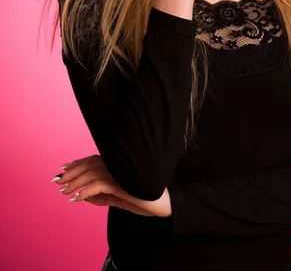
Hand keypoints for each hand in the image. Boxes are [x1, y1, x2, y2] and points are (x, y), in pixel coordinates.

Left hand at [51, 154, 171, 216]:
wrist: (162, 202)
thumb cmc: (144, 197)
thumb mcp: (119, 197)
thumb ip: (104, 196)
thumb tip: (86, 197)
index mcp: (118, 163)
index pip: (94, 159)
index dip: (78, 163)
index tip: (64, 168)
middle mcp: (118, 164)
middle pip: (90, 164)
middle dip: (72, 172)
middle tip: (58, 181)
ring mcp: (120, 172)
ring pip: (91, 173)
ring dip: (75, 182)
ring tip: (65, 192)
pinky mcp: (121, 182)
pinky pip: (98, 185)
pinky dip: (85, 191)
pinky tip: (77, 198)